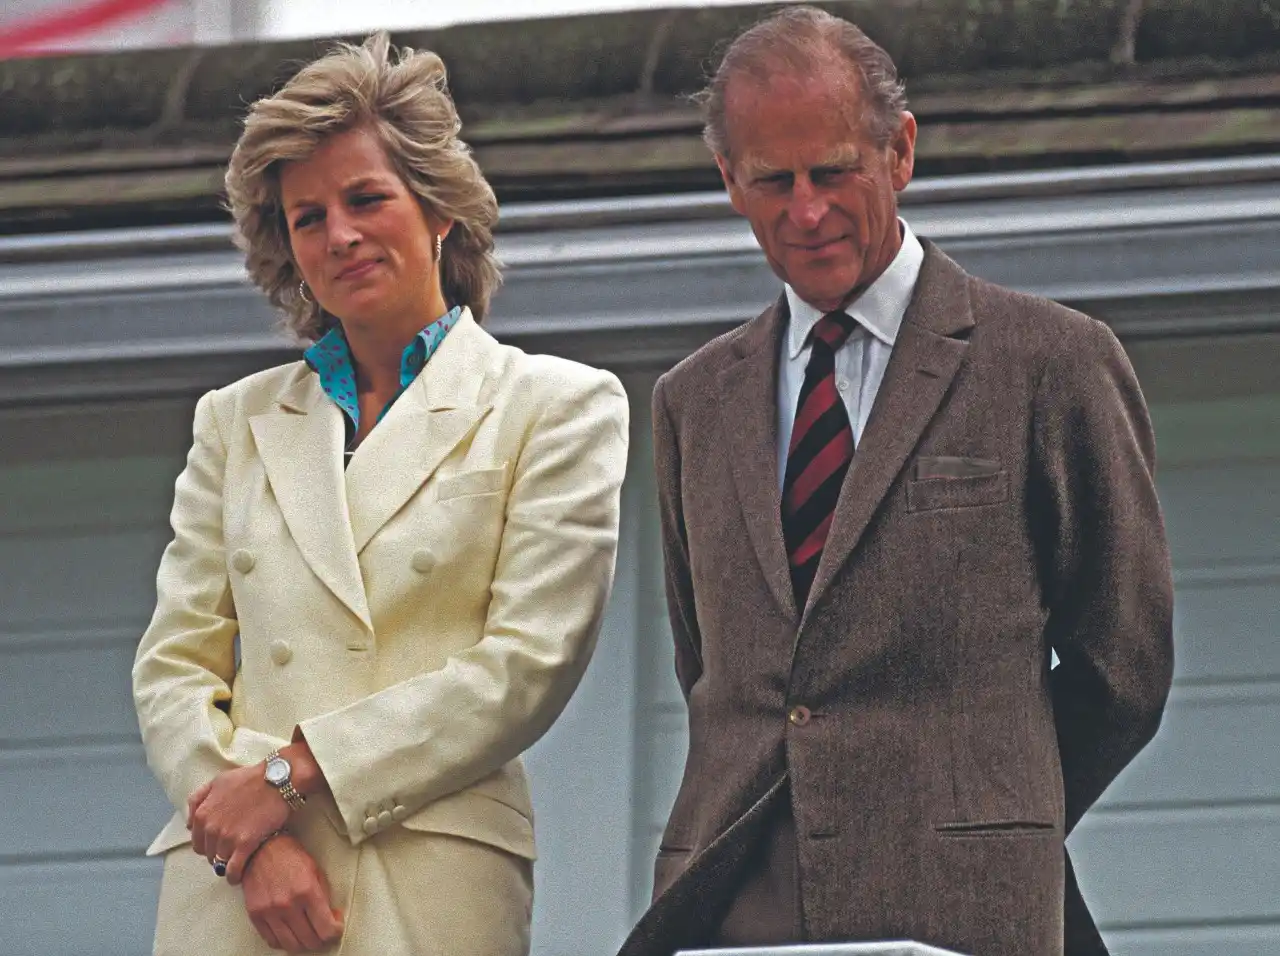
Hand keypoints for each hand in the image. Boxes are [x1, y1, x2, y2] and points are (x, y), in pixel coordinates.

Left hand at [188, 762, 289, 884]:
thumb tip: (188, 823)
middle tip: (231, 850)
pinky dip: (233, 875)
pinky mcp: (245, 844)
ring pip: (219, 862)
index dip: (208, 844)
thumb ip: (198, 799)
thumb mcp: (217, 781)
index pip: (197, 842)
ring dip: (226, 863)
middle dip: (217, 853)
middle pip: (208, 854)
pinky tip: (237, 877)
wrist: (277, 779)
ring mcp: (228, 838)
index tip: (218, 844)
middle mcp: (211, 828)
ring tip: (237, 861)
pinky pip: (233, 869)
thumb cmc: (249, 778)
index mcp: (202, 814)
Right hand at [241, 833, 343, 952]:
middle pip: (310, 941)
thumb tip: (332, 918)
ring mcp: (270, 912)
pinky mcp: (255, 916)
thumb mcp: (316, 871)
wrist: (261, 849)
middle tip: (323, 930)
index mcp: (307, 891)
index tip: (336, 927)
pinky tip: (290, 932)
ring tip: (307, 933)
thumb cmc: (291, 857)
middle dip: (321, 939)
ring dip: (303, 944)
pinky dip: (284, 942)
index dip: (335, 932)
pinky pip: (272, 941)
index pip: (326, 929)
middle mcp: (288, 905)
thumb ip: (324, 897)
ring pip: (291, 946)